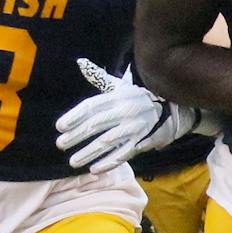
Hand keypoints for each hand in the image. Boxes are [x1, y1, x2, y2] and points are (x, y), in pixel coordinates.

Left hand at [54, 59, 194, 172]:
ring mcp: (134, 127)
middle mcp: (125, 110)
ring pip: (107, 142)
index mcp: (118, 96)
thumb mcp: (120, 85)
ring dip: (89, 153)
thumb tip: (81, 62)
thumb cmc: (137, 97)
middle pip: (96, 125)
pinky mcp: (142, 142)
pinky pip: (123, 154)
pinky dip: (108, 163)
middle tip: (60, 144)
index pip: (92, 106)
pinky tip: (94, 169)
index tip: (59, 127)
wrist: (172, 108)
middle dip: (77, 136)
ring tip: (73, 161)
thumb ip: (99, 77)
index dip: (74, 116)